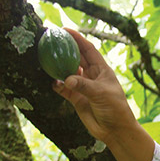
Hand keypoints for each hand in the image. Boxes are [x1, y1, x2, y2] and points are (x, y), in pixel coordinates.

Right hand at [53, 28, 153, 160]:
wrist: (115, 130)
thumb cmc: (116, 109)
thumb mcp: (101, 94)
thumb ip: (83, 85)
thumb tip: (65, 79)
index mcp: (102, 70)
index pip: (88, 50)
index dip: (78, 39)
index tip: (64, 30)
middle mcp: (92, 76)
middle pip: (75, 58)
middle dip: (64, 49)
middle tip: (49, 40)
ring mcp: (83, 87)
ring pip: (67, 72)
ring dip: (57, 66)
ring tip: (44, 57)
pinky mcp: (76, 99)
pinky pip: (63, 88)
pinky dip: (57, 85)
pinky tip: (52, 82)